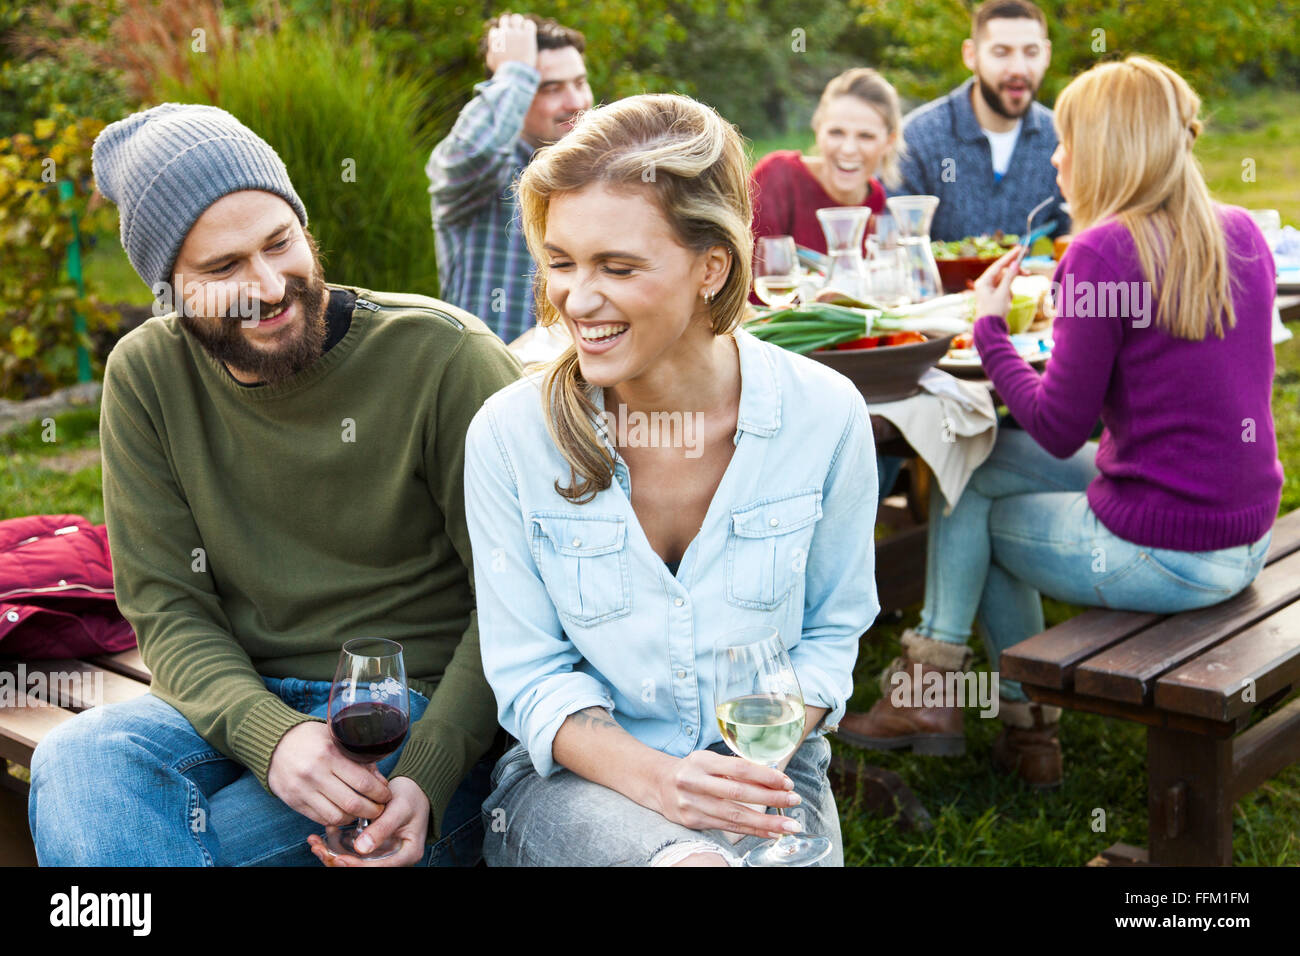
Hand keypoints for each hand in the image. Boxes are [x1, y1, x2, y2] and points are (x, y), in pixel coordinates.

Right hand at [267, 721, 390, 825]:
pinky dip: (336, 819)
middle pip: (352, 803)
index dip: (380, 793)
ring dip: (354, 818)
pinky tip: (343, 813)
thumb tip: (380, 782)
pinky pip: (320, 819)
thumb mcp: (337, 739)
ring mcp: (303, 790)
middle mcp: (315, 773)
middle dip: (372, 810)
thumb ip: (359, 758)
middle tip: (379, 809)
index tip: (387, 795)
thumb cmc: (312, 738)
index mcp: (329, 754)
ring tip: (361, 812)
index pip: (363, 782)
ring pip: (336, 816)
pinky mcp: (294, 802)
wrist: (276, 743)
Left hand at [307, 777, 430, 866]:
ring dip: (332, 856)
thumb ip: (382, 829)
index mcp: (407, 854)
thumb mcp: (399, 809)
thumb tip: (360, 849)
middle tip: (319, 849)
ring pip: (353, 863)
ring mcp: (381, 854)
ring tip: (315, 844)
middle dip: (338, 862)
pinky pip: (350, 852)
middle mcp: (393, 858)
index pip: (379, 868)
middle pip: (363, 868)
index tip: (338, 858)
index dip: (357, 866)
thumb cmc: (411, 797)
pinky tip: (321, 837)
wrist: (414, 789)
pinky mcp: (370, 847)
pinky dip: (334, 846)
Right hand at [485, 12, 537, 74]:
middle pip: (505, 19)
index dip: (500, 34)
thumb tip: (491, 49)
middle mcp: (504, 32)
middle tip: (514, 31)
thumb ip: (490, 53)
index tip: (505, 41)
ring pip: (517, 18)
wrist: (514, 74)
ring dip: (519, 23)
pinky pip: (529, 24)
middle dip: (509, 24)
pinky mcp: (527, 36)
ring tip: (523, 30)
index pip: (495, 29)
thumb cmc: (502, 70)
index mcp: (494, 38)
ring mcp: (516, 33)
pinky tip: (530, 32)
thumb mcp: (491, 62)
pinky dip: (529, 26)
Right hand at [654, 750, 803, 839]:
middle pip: (738, 793)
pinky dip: (751, 831)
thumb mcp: (709, 760)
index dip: (764, 776)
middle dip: (770, 798)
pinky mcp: (692, 821)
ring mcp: (692, 804)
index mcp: (701, 761)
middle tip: (794, 800)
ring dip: (765, 822)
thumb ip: (734, 768)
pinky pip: (727, 828)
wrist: (659, 784)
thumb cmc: (693, 770)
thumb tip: (772, 778)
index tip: (786, 782)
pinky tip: (769, 832)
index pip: (738, 768)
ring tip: (788, 825)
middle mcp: (694, 782)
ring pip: (734, 815)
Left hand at [973, 246, 1024, 321]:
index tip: (1020, 249)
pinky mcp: (994, 297)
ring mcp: (989, 291)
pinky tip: (1006, 305)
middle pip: (1003, 273)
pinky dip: (1009, 295)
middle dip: (1014, 274)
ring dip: (1011, 289)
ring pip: (1006, 282)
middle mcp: (984, 284)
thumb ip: (1009, 277)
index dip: (1010, 256)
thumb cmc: (994, 312)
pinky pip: (1005, 291)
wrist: (990, 329)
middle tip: (1028, 273)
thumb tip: (1014, 264)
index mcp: (983, 282)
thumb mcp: (1004, 293)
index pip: (998, 264)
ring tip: (1008, 300)